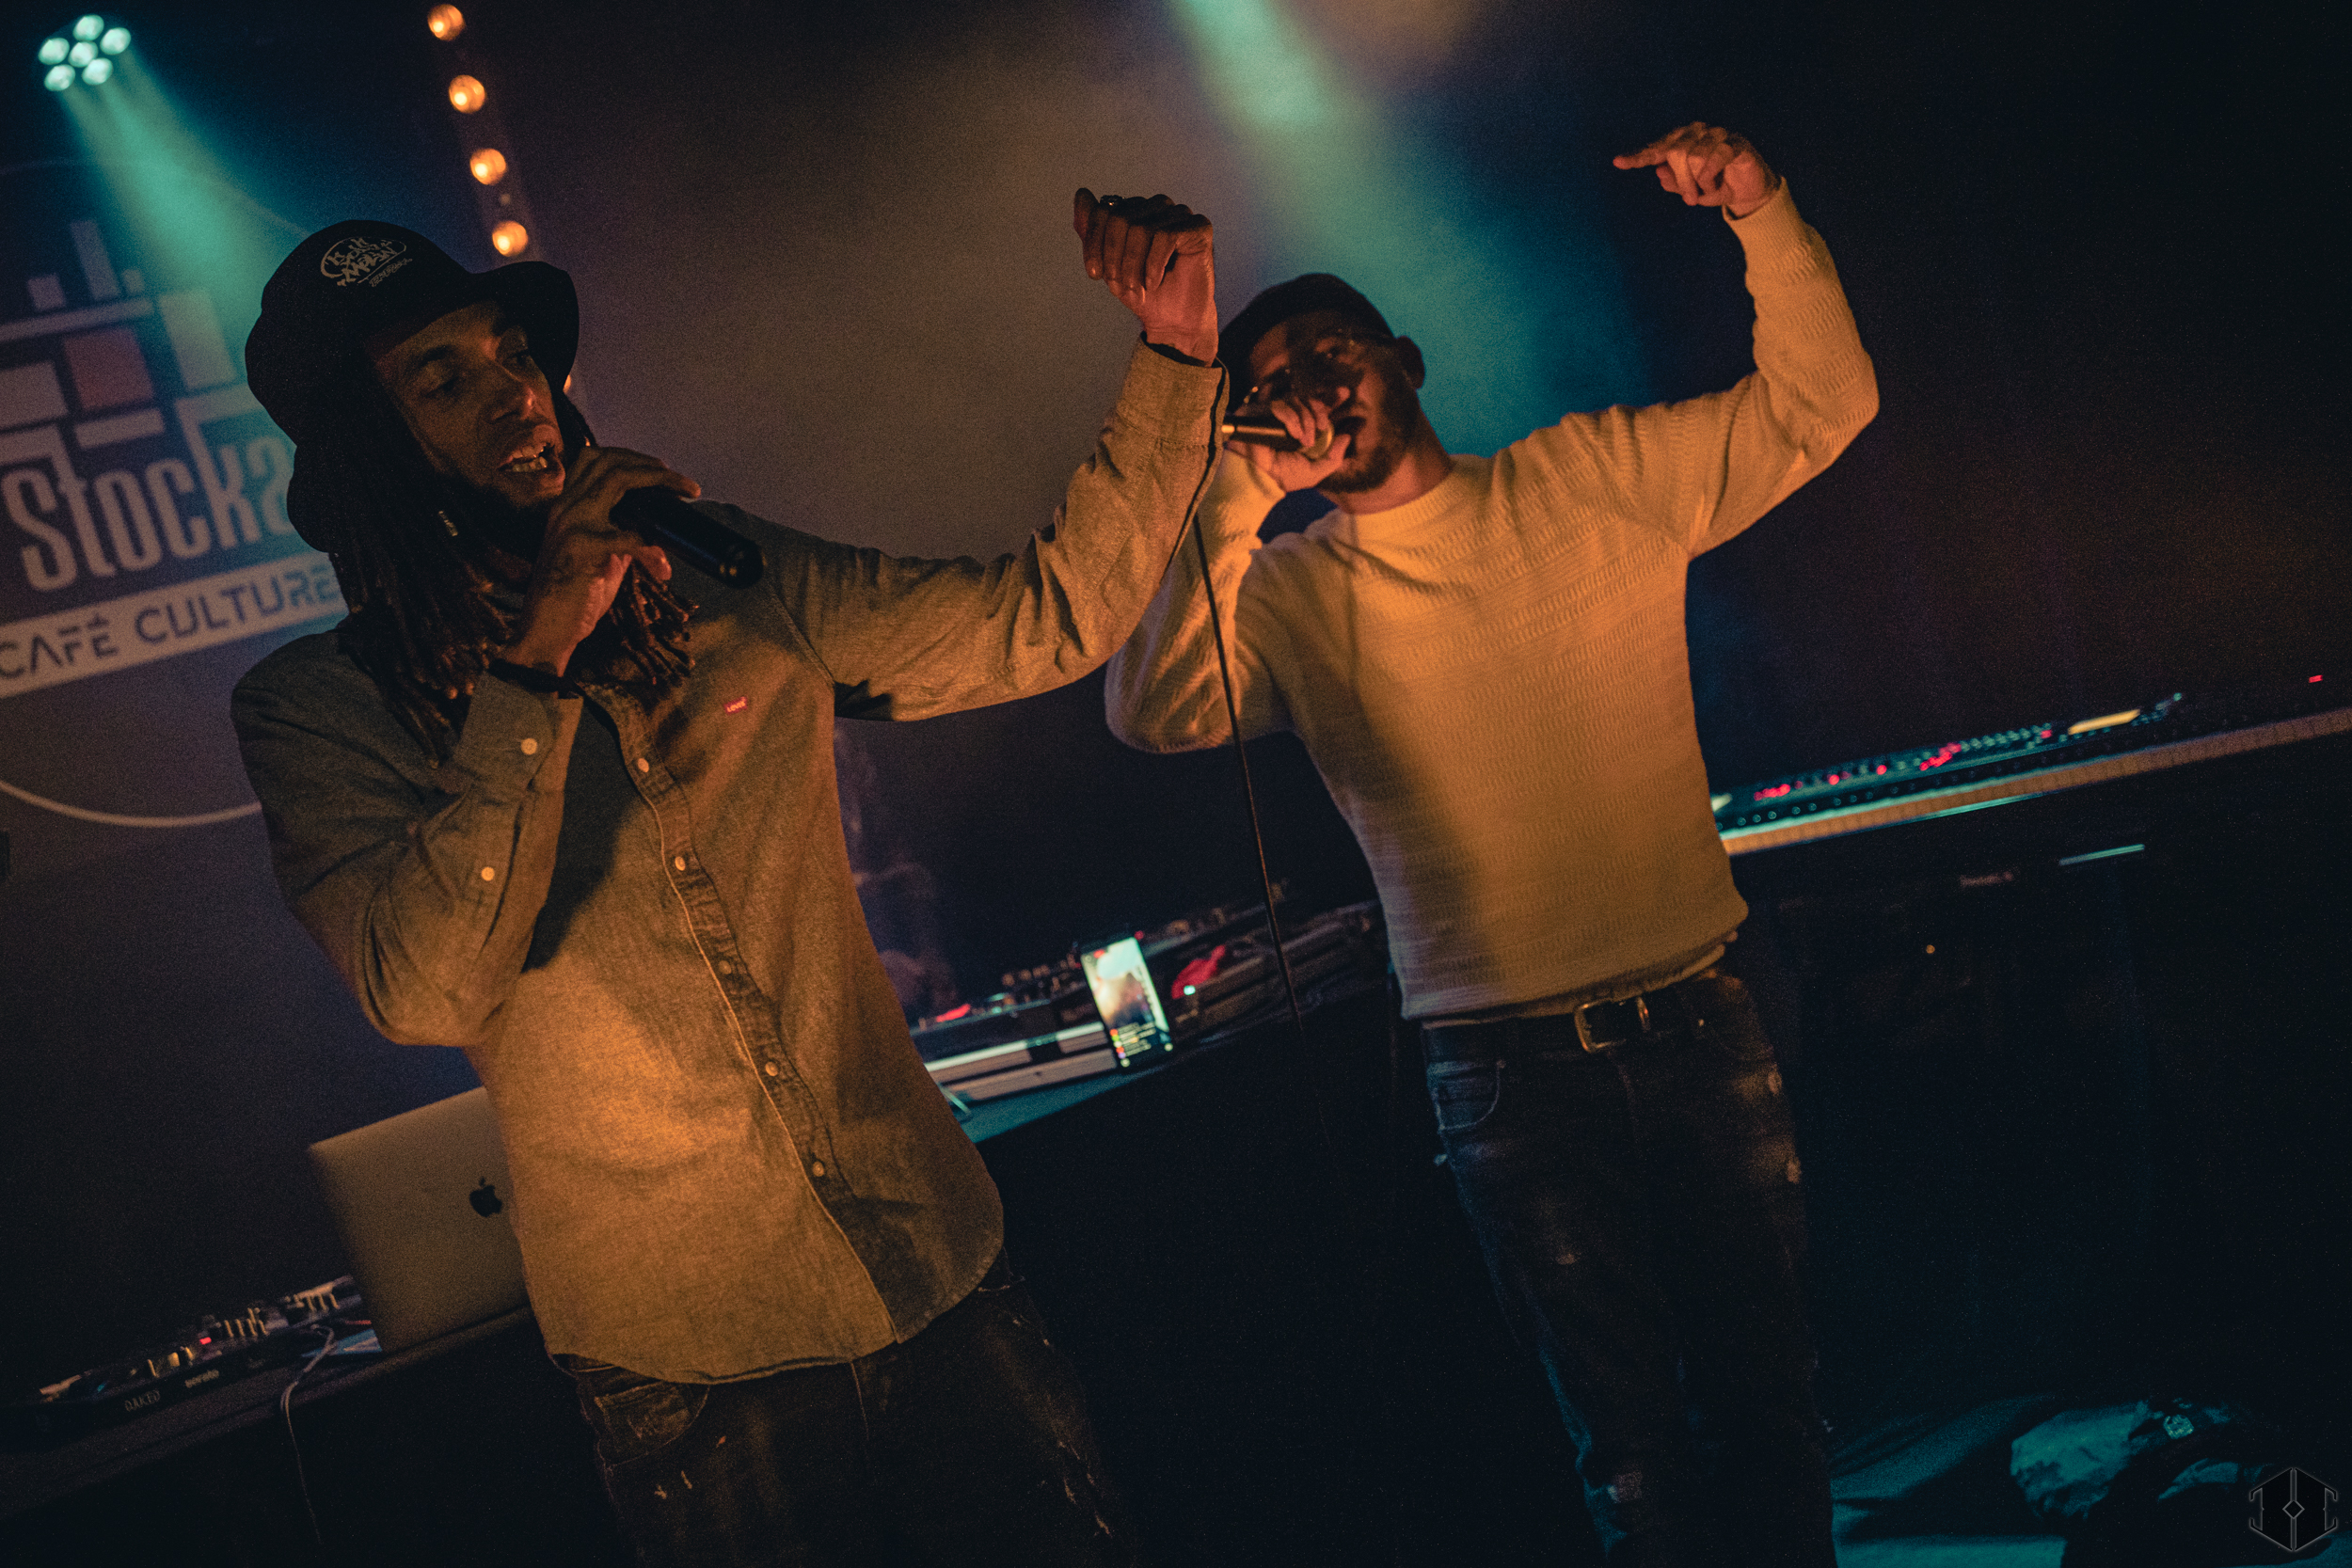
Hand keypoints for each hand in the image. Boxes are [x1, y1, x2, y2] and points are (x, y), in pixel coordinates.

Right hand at [499, 445, 695, 676]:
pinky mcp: (581, 547)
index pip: (595, 459)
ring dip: (657, 483)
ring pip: (617, 479)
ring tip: (684, 493)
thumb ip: (620, 533)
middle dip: (652, 465)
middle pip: (609, 460)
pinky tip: (662, 567)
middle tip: (683, 483)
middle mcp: (565, 507)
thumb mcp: (601, 556)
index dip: (632, 458)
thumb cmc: (574, 595)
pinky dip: (653, 549)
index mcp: (567, 505)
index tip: (663, 471)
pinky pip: (628, 535)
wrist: (547, 630)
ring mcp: (570, 523)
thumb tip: (653, 527)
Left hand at [1072, 190, 1216, 362]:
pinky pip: (1165, 237)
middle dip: (1114, 259)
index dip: (1094, 244)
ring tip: (1138, 289)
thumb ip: (1092, 230)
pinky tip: (1155, 282)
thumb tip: (1081, 194)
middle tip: (1120, 286)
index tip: (1094, 275)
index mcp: (1136, 210)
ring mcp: (1179, 215)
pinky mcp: (1199, 228)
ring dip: (1133, 267)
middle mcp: (1158, 207)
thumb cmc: (1144, 293)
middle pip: (1120, 219)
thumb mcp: (1108, 263)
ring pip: (1141, 229)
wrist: (1173, 321)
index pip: (1104, 211)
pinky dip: (1154, 265)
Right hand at [1232, 389, 1349, 491]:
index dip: (1331, 398)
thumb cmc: (1283, 478)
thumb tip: (1347, 436)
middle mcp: (1290, 419)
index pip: (1318, 408)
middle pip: (1309, 399)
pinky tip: (1294, 434)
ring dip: (1306, 418)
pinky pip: (1281, 405)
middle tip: (1322, 426)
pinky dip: (1291, 418)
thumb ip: (1334, 458)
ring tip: (1304, 439)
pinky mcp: (1260, 411)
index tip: (1344, 393)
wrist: (1259, 479)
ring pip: (1296, 400)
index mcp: (1303, 430)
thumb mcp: (1315, 472)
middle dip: (1320, 411)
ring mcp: (1274, 414)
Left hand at [1613, 123, 1778, 217]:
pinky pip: (1716, 157)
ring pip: (1695, 156)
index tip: (1619, 162)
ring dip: (1698, 182)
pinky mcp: (1736, 143)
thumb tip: (1659, 173)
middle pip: (1676, 153)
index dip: (1638, 157)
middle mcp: (1698, 132)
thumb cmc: (1716, 186)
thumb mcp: (1691, 190)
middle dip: (1681, 181)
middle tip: (1690, 199)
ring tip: (1705, 191)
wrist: (1748, 192)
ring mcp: (1717, 135)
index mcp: (1683, 141)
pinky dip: (1711, 177)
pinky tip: (1715, 185)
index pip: (1657, 149)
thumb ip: (1674, 182)